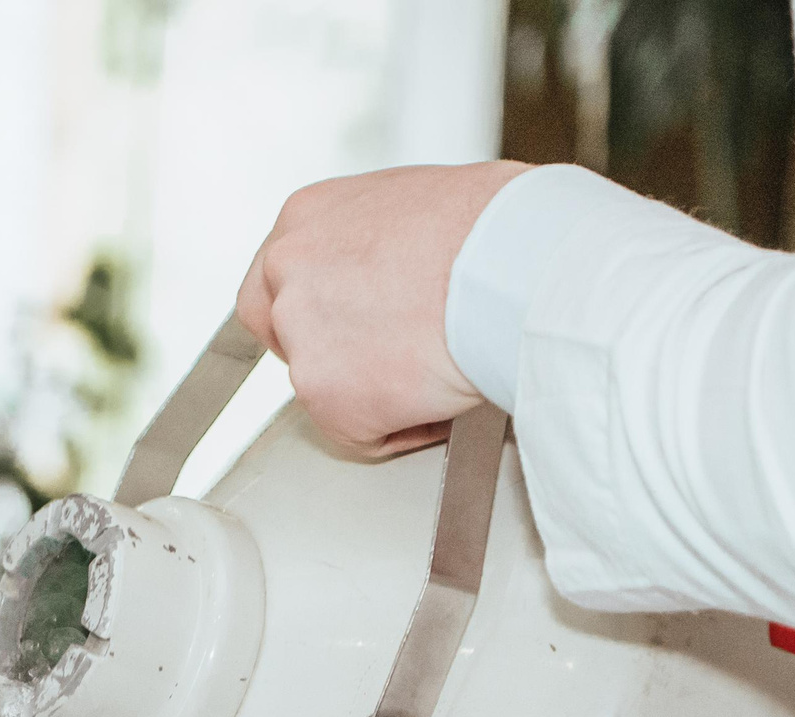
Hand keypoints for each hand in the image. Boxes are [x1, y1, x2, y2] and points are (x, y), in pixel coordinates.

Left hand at [236, 162, 531, 455]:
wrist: (518, 266)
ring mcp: (302, 339)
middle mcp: (287, 273)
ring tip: (436, 370)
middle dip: (323, 353)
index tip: (345, 323)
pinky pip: (361, 434)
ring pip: (325, 387)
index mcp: (306, 217)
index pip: (276, 276)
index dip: (314, 308)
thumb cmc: (496, 228)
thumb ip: (374, 243)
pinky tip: (442, 398)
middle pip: (280, 333)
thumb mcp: (416, 203)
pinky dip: (401, 428)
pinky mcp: (329, 400)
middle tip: (377, 361)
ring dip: (372, 390)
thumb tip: (391, 272)